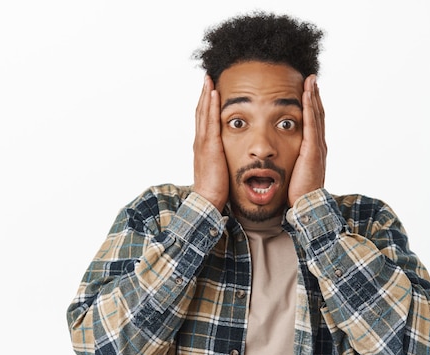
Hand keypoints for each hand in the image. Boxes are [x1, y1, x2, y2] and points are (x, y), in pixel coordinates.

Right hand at [192, 76, 228, 211]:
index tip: (210, 91)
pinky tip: (214, 94)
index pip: (204, 120)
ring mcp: (203, 143)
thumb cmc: (216, 189)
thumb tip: (229, 156)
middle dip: (204, 95)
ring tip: (209, 79)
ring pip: (203, 113)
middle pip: (201, 112)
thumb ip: (222, 159)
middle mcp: (200, 142)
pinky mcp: (209, 147)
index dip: (206, 105)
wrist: (208, 200)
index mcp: (203, 146)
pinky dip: (210, 107)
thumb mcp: (220, 169)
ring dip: (206, 95)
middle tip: (207, 78)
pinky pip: (210, 122)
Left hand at [287, 75, 326, 205]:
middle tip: (311, 79)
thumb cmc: (297, 193)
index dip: (310, 106)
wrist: (306, 205)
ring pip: (316, 115)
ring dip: (313, 96)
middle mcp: (318, 145)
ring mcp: (317, 147)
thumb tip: (277, 157)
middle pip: (317, 114)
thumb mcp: (292, 172)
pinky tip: (306, 94)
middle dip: (314, 96)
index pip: (312, 123)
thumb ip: (288, 161)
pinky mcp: (313, 149)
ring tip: (310, 80)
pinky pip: (311, 123)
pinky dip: (310, 107)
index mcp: (312, 150)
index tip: (306, 91)